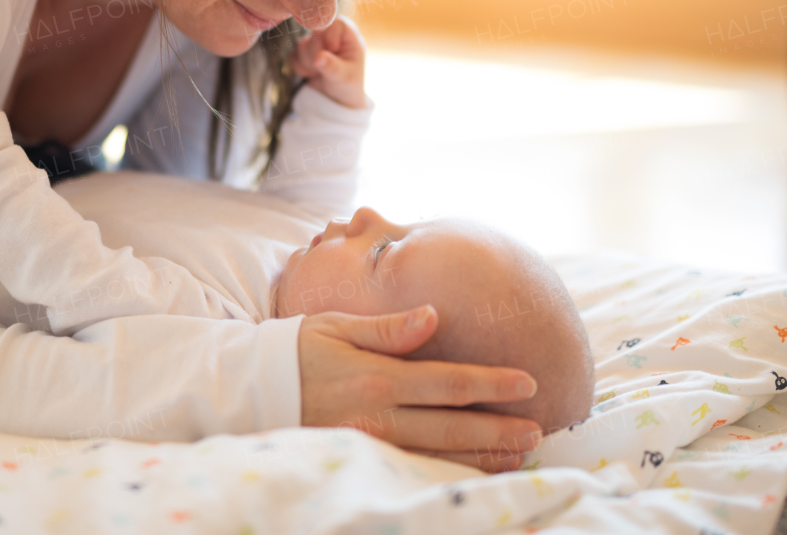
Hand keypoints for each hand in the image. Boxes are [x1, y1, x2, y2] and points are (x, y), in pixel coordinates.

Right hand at [291, 15, 365, 109]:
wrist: (336, 98)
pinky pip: (293, 56)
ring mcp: (314, 43)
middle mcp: (330, 35)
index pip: (335, 23)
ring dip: (309, 63)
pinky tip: (312, 74)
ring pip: (301, 45)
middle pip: (315, 34)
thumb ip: (332, 66)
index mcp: (346, 35)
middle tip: (326, 69)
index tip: (334, 51)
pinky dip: (301, 69)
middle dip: (317, 55)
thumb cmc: (348, 85)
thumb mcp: (343, 77)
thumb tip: (319, 57)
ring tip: (321, 73)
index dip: (330, 37)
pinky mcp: (302, 53)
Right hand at [298, 305, 542, 472]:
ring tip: (519, 455)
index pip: (449, 382)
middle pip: (452, 427)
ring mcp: (369, 444)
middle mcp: (378, 416)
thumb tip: (433, 315)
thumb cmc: (296, 349)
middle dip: (499, 430)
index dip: (492, 384)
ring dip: (482, 456)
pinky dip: (448, 470)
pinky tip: (473, 469)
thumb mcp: (335, 326)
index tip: (530, 383)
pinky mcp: (360, 460)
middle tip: (538, 432)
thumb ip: (387, 327)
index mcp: (377, 377)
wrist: (248, 390)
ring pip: (438, 456)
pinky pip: (414, 470)